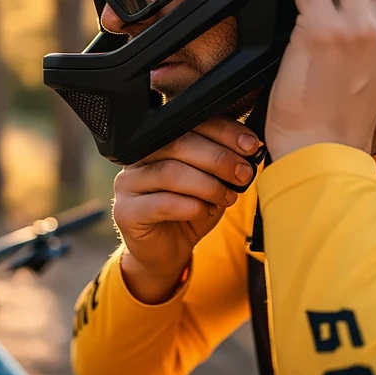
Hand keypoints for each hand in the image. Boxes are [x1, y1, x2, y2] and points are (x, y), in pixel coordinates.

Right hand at [113, 117, 257, 301]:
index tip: (249, 144)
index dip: (222, 130)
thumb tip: (249, 147)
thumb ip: (222, 161)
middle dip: (218, 158)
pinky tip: (206, 212)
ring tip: (228, 196)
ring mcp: (127, 184)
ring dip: (208, 185)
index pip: (188, 122)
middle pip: (178, 144)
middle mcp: (137, 157)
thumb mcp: (212, 181)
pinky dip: (192, 207)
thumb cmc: (189, 210)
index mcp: (158, 140)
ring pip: (171, 173)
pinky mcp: (126, 212)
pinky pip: (162, 204)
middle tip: (243, 173)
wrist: (167, 252)